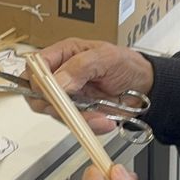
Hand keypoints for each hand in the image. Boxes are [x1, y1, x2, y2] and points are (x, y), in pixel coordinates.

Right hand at [28, 38, 154, 134]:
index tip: (51, 92)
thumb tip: (57, 82)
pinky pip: (73, 124)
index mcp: (63, 54)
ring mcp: (68, 96)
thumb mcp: (106, 58)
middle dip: (55, 105)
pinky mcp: (77, 113)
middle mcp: (61, 75)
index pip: (34, 66)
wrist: (146, 87)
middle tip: (73, 109)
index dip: (36, 80)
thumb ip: (80, 67)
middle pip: (37, 94)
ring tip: (100, 115)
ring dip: (77, 118)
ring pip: (54, 113)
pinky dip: (89, 126)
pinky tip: (105, 120)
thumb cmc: (126, 65)